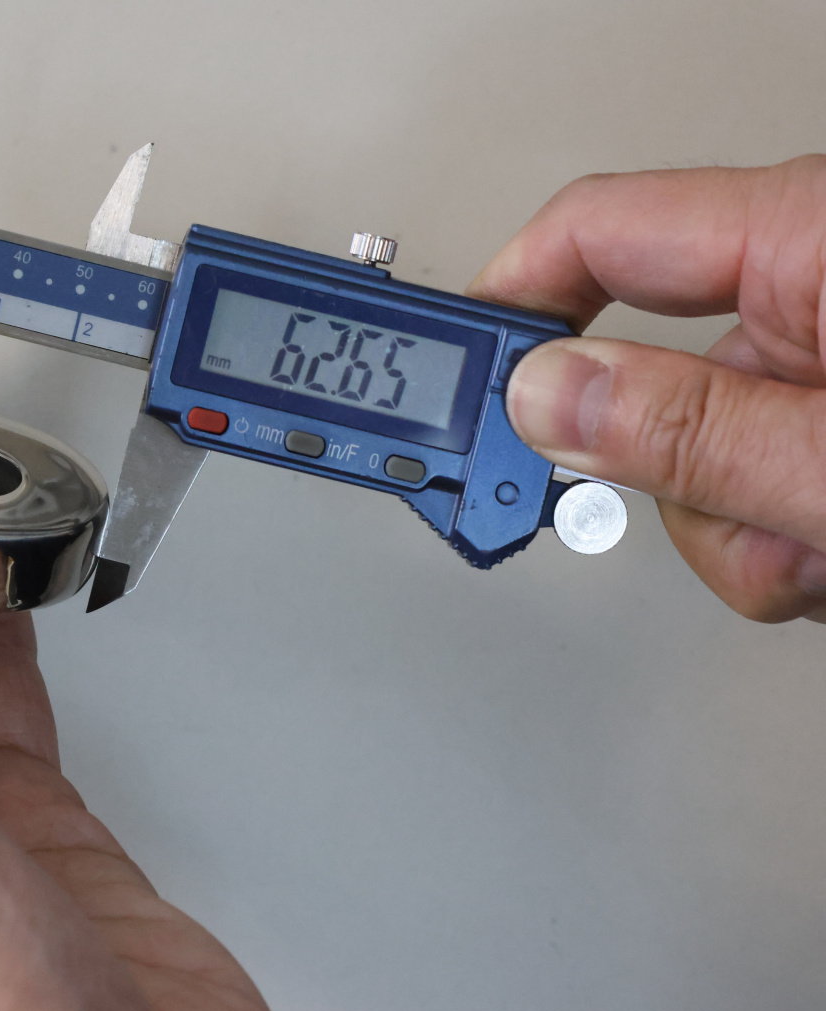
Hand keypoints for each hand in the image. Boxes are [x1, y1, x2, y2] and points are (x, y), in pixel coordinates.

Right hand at [468, 155, 825, 621]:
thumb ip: (691, 430)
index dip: (505, 302)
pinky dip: (779, 542)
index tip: (445, 380)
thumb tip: (545, 399)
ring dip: (736, 532)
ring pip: (695, 454)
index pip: (596, 231)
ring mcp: (825, 358)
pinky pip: (752, 481)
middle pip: (639, 377)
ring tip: (819, 556)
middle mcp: (809, 283)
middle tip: (663, 526)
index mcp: (808, 236)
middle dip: (659, 478)